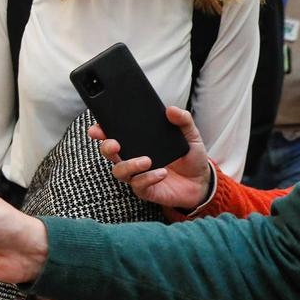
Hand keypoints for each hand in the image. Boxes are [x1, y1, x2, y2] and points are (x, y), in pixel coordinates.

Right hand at [90, 106, 210, 209]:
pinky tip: (161, 173)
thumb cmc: (190, 157)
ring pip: (119, 171)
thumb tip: (172, 110)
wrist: (202, 182)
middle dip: (106, 147)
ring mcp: (137, 174)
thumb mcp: (190, 135)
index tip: (98, 127)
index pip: (114, 134)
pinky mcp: (145, 190)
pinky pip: (138, 185)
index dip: (102, 130)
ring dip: (129, 165)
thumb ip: (183, 121)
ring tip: (147, 160)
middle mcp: (132, 158)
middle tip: (115, 144)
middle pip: (108, 152)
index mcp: (138, 142)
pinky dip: (148, 178)